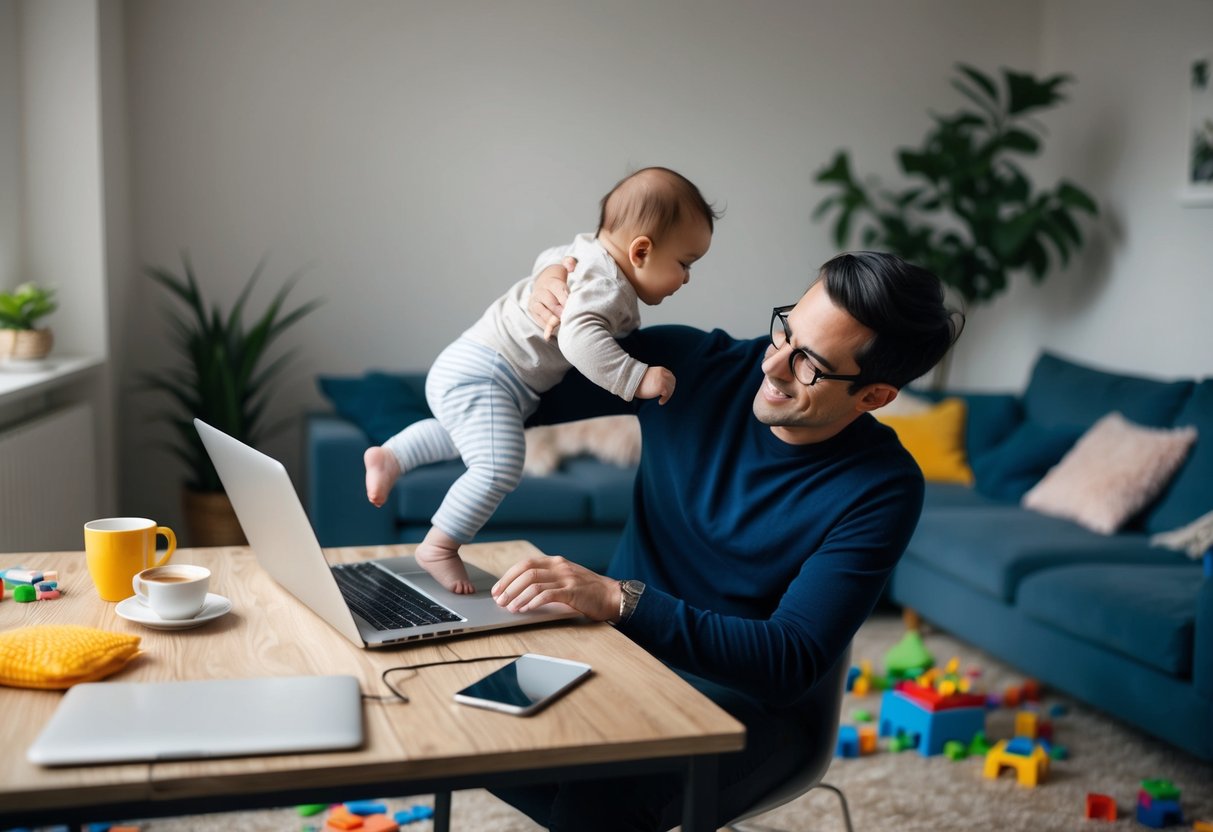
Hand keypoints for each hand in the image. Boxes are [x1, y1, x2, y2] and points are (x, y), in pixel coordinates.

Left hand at [491, 555, 620, 621]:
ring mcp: (567, 577)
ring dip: (518, 595)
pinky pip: (548, 594)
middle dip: (509, 586)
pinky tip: (526, 609)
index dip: (508, 576)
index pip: (525, 564)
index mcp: (556, 561)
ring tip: (510, 607)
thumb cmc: (588, 591)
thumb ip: (549, 579)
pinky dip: (533, 602)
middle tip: (499, 600)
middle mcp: (560, 566)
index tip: (497, 589)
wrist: (613, 596)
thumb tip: (521, 591)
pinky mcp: (573, 591)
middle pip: (526, 572)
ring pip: (534, 583)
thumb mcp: (567, 578)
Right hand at [530, 256, 574, 338]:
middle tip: (568, 317)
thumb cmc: (559, 280)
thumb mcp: (564, 268)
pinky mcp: (534, 312)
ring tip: (560, 325)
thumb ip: (569, 263)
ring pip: (543, 312)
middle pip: (551, 303)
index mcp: (550, 282)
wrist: (543, 285)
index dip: (565, 298)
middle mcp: (541, 292)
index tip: (572, 305)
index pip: (558, 289)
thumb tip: (571, 265)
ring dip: (551, 320)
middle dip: (560, 311)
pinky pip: (540, 321)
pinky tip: (551, 334)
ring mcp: (536, 303)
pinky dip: (547, 328)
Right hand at [636, 366, 674, 404]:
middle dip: (670, 390)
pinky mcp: (662, 386)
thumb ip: (657, 378)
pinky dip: (665, 399)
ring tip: (661, 400)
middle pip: (672, 382)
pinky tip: (660, 402)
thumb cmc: (638, 381)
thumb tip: (662, 386)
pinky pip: (667, 394)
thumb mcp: (650, 376)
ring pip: (671, 389)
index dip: (670, 383)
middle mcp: (663, 373)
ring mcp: (663, 379)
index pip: (670, 376)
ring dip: (667, 396)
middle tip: (665, 396)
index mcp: (661, 369)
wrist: (632, 382)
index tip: (667, 390)